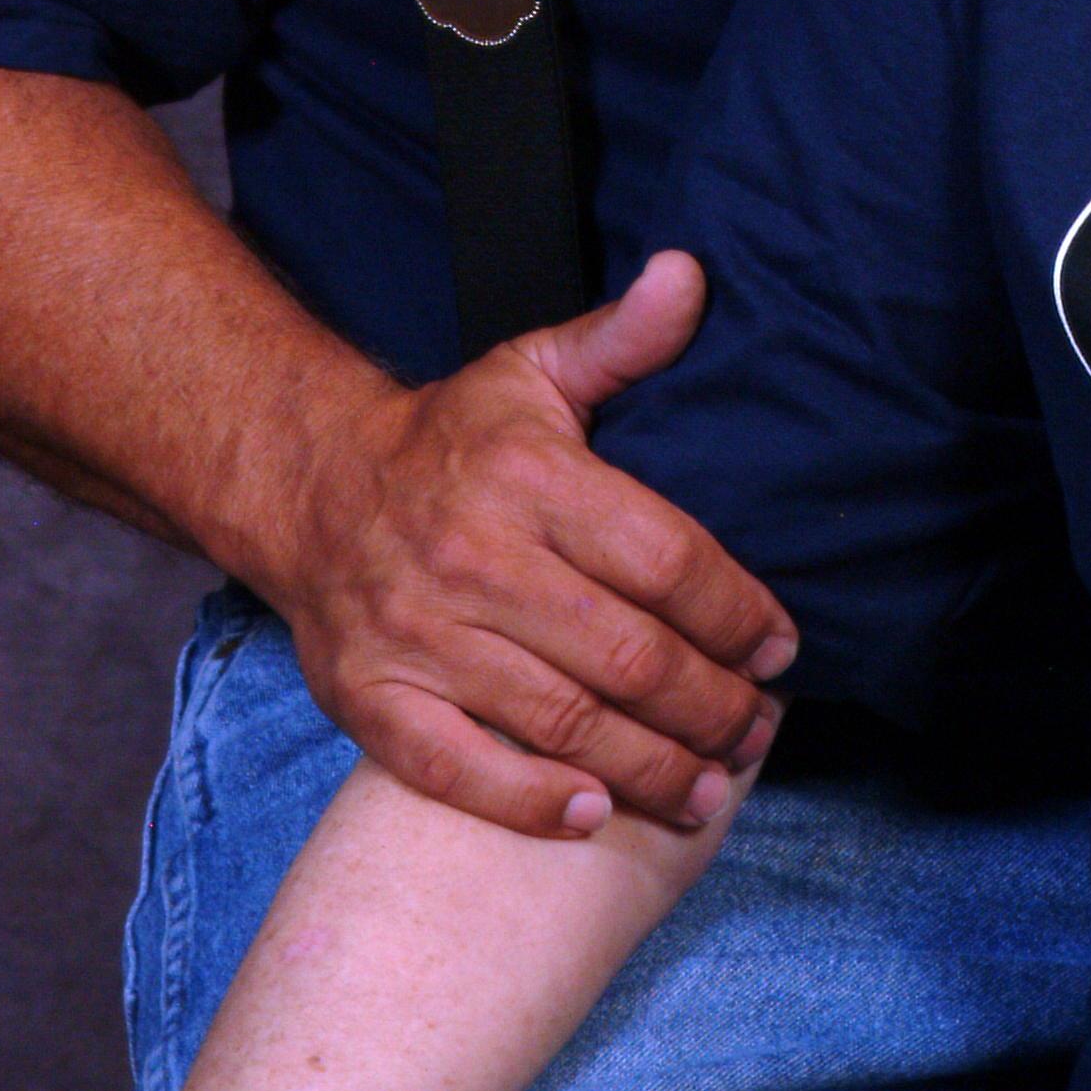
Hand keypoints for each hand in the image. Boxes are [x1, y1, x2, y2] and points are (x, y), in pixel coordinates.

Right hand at [260, 250, 796, 837]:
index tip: (780, 647)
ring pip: (560, 723)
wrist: (310, 485)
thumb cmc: (450, 437)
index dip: (735, 611)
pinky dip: (528, 803)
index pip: (664, 559)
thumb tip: (690, 275)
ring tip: (707, 785)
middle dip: (709, 706)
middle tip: (757, 730)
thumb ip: (622, 338)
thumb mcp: (533, 370)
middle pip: (625, 656)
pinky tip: (592, 816)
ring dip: (648, 767)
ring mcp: (418, 638)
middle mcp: (475, 560)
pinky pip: (456, 771)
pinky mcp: (371, 700)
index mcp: (530, 479)